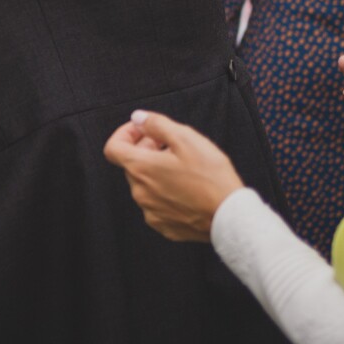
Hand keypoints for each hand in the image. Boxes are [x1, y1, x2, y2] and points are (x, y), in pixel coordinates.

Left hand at [102, 110, 244, 242]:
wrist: (230, 217)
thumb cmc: (211, 178)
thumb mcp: (186, 138)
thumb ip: (157, 124)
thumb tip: (138, 118)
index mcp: (140, 169)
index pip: (113, 148)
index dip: (125, 133)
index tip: (142, 130)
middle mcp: (139, 193)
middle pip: (132, 164)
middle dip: (147, 149)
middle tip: (171, 145)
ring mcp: (150, 212)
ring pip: (145, 184)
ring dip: (156, 171)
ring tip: (183, 166)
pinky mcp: (164, 225)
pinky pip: (156, 204)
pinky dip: (165, 192)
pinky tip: (186, 188)